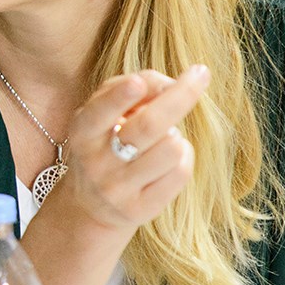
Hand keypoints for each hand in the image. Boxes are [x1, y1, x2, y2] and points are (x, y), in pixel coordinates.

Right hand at [57, 64, 209, 231]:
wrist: (91, 205)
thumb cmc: (106, 142)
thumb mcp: (104, 111)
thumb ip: (133, 87)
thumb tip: (174, 84)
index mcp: (83, 132)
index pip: (100, 113)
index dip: (119, 97)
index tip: (137, 82)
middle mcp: (96, 162)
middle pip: (149, 126)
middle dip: (180, 96)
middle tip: (201, 74)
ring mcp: (117, 189)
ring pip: (171, 149)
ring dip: (176, 135)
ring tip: (164, 139)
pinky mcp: (139, 210)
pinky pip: (180, 174)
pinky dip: (184, 157)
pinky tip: (171, 159)